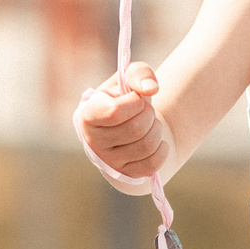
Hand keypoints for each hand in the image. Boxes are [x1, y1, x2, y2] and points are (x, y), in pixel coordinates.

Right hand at [73, 63, 171, 189]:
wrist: (128, 124)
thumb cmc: (125, 99)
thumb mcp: (128, 79)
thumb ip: (138, 73)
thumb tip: (150, 89)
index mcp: (87, 116)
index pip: (115, 112)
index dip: (135, 102)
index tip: (136, 98)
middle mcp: (93, 142)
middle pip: (136, 129)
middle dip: (150, 114)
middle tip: (146, 111)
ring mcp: (108, 161)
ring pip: (146, 146)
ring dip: (157, 130)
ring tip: (151, 124)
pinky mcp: (124, 174)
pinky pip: (152, 165)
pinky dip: (162, 150)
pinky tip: (158, 142)